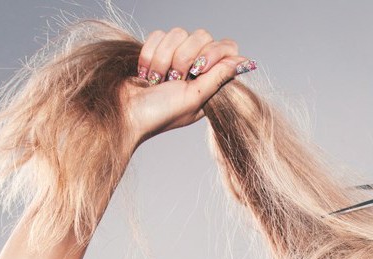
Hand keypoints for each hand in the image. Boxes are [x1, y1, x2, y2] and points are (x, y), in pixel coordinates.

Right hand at [123, 28, 257, 148]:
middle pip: (202, 35)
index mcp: (211, 81)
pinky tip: (147, 73)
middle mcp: (196, 67)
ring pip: (178, 32)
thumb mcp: (196, 98)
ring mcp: (175, 57)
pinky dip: (150, 54)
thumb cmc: (161, 113)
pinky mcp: (156, 49)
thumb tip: (244, 62)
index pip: (226, 47)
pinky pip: (158, 34)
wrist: (128, 112)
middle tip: (175, 79)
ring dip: (164, 58)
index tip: (200, 69)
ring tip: (158, 80)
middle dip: (185, 57)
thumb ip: (219, 77)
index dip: (215, 52)